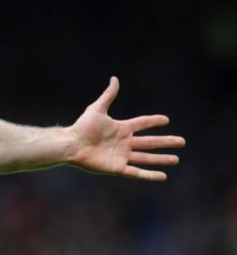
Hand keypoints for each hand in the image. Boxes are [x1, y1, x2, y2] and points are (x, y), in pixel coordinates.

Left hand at [70, 77, 185, 180]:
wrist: (72, 144)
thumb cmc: (82, 127)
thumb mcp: (97, 109)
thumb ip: (108, 95)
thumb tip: (114, 78)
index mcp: (120, 128)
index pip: (141, 123)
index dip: (153, 121)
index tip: (166, 120)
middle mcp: (123, 142)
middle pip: (149, 142)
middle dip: (165, 142)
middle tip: (182, 142)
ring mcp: (121, 156)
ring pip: (146, 158)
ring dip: (161, 159)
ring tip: (176, 159)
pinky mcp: (117, 168)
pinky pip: (137, 173)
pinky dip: (150, 175)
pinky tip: (163, 176)